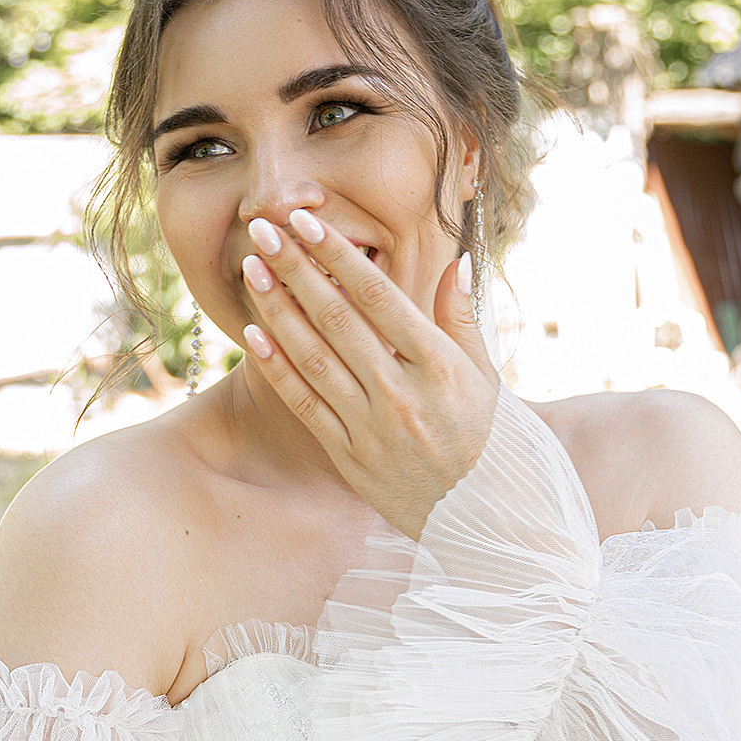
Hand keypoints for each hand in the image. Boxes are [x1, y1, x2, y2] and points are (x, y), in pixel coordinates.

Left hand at [237, 208, 498, 537]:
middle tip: (266, 231)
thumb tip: (458, 260)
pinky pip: (306, 406)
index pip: (380, 299)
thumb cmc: (486, 437)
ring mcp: (373, 428)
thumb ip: (463, 319)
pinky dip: (278, 369)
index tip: (308, 222)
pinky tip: (253, 335)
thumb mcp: (486, 376)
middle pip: (339, 321)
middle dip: (299, 271)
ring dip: (278, 311)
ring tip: (253, 271)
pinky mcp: (349, 457)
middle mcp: (403, 395)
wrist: (485, 517)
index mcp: (440, 367)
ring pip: (314, 359)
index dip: (340, 256)